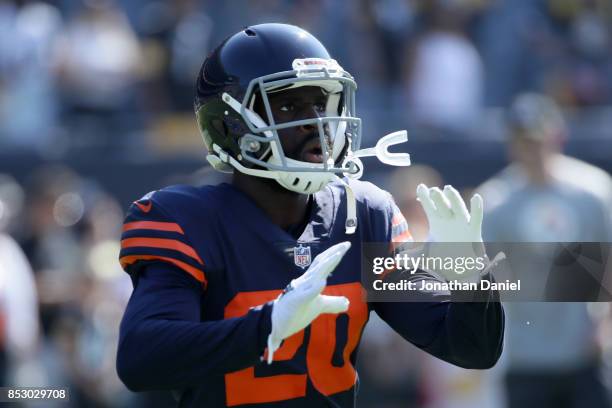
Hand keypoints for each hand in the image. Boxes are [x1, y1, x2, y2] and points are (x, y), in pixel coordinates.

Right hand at [267, 241, 350, 363]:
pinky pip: (306, 294)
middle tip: (346, 244)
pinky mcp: (296, 302)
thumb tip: (347, 302)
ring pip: (314, 275)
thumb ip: (332, 303)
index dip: (335, 254)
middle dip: (333, 252)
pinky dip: (314, 288)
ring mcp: (300, 291)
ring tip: (337, 255)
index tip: (346, 245)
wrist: (277, 322)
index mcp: (311, 281)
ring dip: (326, 264)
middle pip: (320, 263)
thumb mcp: (318, 306)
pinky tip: (322, 282)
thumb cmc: (297, 311)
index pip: (324, 264)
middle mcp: (306, 282)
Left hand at [416, 184, 485, 280]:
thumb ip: (413, 255)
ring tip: (448, 189)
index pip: (429, 207)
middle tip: (433, 190)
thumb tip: (398, 259)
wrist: (462, 262)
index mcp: (436, 221)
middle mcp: (448, 219)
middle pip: (442, 205)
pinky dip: (477, 208)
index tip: (420, 187)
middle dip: (438, 197)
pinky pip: (476, 217)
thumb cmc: (443, 252)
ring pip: (458, 207)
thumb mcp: (427, 252)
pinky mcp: (473, 230)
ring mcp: (461, 222)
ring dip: (454, 199)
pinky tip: (476, 198)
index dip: (424, 197)